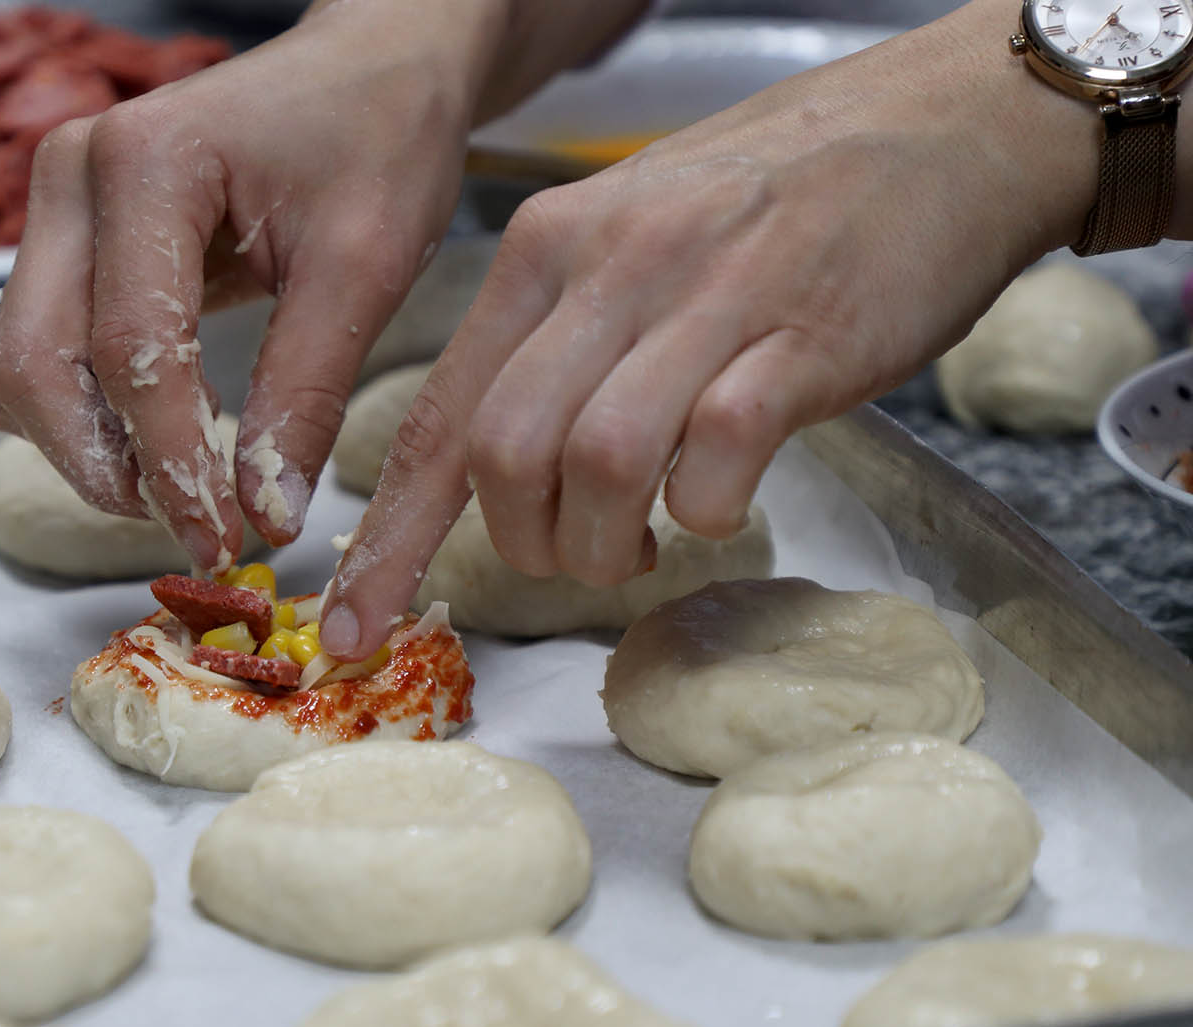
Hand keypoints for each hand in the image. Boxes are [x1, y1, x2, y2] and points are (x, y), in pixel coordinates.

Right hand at [0, 0, 645, 571]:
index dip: (171, 462)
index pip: (131, 348)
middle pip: (34, 364)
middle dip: (105, 467)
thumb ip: (304, 393)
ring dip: (83, 448)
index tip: (222, 540)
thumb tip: (265, 517)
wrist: (368, 68)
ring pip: (16, 368)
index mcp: (147, 162)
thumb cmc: (378, 139)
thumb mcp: (365, 266)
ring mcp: (54, 206)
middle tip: (192, 529)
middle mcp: (72, 175)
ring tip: (181, 487)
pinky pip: (32, 353)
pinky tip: (160, 433)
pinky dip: (80, 415)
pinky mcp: (61, 241)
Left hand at [317, 0, 1102, 659]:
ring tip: (643, 549)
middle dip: (525, 543)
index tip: (355, 626)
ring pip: (597, 463)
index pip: (440, 416)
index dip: (390, 539)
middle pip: (504, 452)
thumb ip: (556, 342)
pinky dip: (708, 510)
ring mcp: (707, 296)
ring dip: (608, 544)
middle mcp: (610, 265)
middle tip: (573, 559)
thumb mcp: (631, 238)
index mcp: (548, 249)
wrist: (948, 124)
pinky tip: (722, 502)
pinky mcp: (803, 336)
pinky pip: (717, 452)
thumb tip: (500, 470)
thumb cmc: (780, 199)